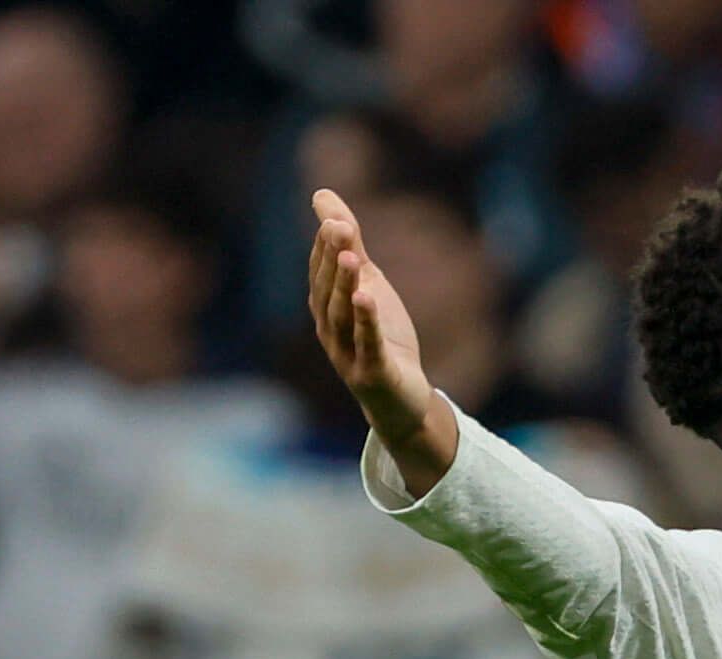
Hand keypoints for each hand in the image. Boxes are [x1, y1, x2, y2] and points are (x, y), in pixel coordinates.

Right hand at [308, 189, 455, 489]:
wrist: (401, 400)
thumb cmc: (380, 337)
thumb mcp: (368, 283)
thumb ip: (350, 242)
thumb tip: (322, 194)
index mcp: (326, 307)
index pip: (321, 272)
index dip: (325, 245)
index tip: (331, 215)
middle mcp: (330, 330)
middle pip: (328, 290)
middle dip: (331, 258)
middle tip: (338, 226)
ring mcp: (348, 354)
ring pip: (343, 315)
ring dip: (345, 284)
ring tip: (350, 255)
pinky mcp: (372, 373)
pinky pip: (367, 344)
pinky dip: (366, 322)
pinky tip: (366, 298)